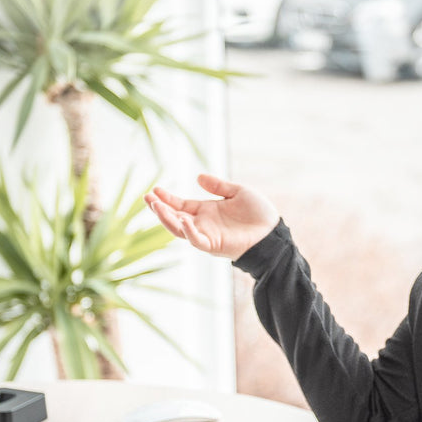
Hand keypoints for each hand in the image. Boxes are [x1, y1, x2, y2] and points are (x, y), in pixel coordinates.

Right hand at [145, 174, 279, 260]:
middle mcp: (203, 224)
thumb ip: (218, 186)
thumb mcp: (237, 192)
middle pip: (174, 218)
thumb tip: (198, 177)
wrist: (273, 231)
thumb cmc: (258, 213)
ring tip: (156, 206)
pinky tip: (181, 220)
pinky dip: (189, 231)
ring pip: (180, 230)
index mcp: (206, 211)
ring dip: (167, 219)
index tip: (154, 190)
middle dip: (160, 209)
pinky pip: (197, 240)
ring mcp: (207, 235)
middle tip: (148, 198)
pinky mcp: (215, 245)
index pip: (180, 205)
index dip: (167, 198)